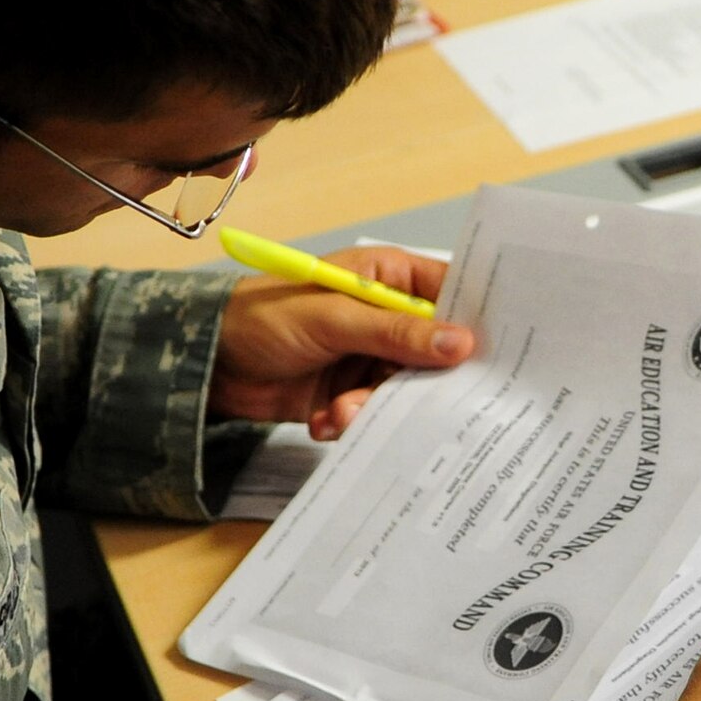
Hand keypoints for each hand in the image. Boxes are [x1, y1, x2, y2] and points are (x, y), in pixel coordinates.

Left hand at [209, 246, 475, 440]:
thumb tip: (461, 343)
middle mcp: (388, 318)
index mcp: (390, 279)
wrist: (207, 363)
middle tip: (408, 398)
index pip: (452, 295)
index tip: (493, 357)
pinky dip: (353, 421)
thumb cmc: (263, 316)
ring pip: (405, 389)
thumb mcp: (333, 319)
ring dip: (375, 405)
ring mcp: (370, 356)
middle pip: (436, 353)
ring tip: (341, 411)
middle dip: (419, 381)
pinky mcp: (352, 392)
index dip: (474, 324)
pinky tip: (325, 421)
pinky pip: (376, 412)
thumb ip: (396, 333)